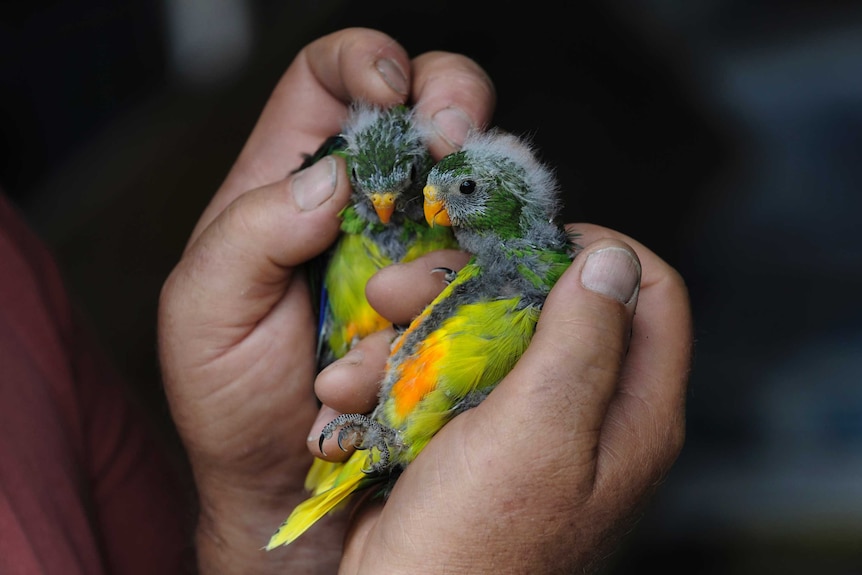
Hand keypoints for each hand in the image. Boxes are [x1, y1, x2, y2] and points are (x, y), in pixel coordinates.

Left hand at [157, 27, 494, 573]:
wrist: (288, 488)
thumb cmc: (234, 402)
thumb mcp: (205, 313)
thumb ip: (248, 234)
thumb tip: (332, 177)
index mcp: (287, 186)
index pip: (328, 81)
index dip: (363, 60)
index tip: (389, 87)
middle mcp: (361, 205)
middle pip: (419, 107)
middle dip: (449, 99)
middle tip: (452, 139)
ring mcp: (416, 248)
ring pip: (470, 176)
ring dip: (477, 184)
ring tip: (449, 231)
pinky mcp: (457, 295)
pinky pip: (492, 254)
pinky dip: (494, 254)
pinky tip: (474, 277)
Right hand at [313, 225, 690, 572]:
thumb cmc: (477, 540)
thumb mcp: (538, 431)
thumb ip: (584, 341)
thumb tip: (614, 259)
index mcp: (630, 411)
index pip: (651, 294)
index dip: (596, 253)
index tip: (523, 244)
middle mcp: (586, 411)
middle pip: (550, 303)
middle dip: (470, 285)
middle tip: (399, 288)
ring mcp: (523, 424)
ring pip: (480, 333)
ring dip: (408, 333)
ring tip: (355, 364)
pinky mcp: (468, 436)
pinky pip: (438, 376)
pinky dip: (392, 376)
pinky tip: (347, 397)